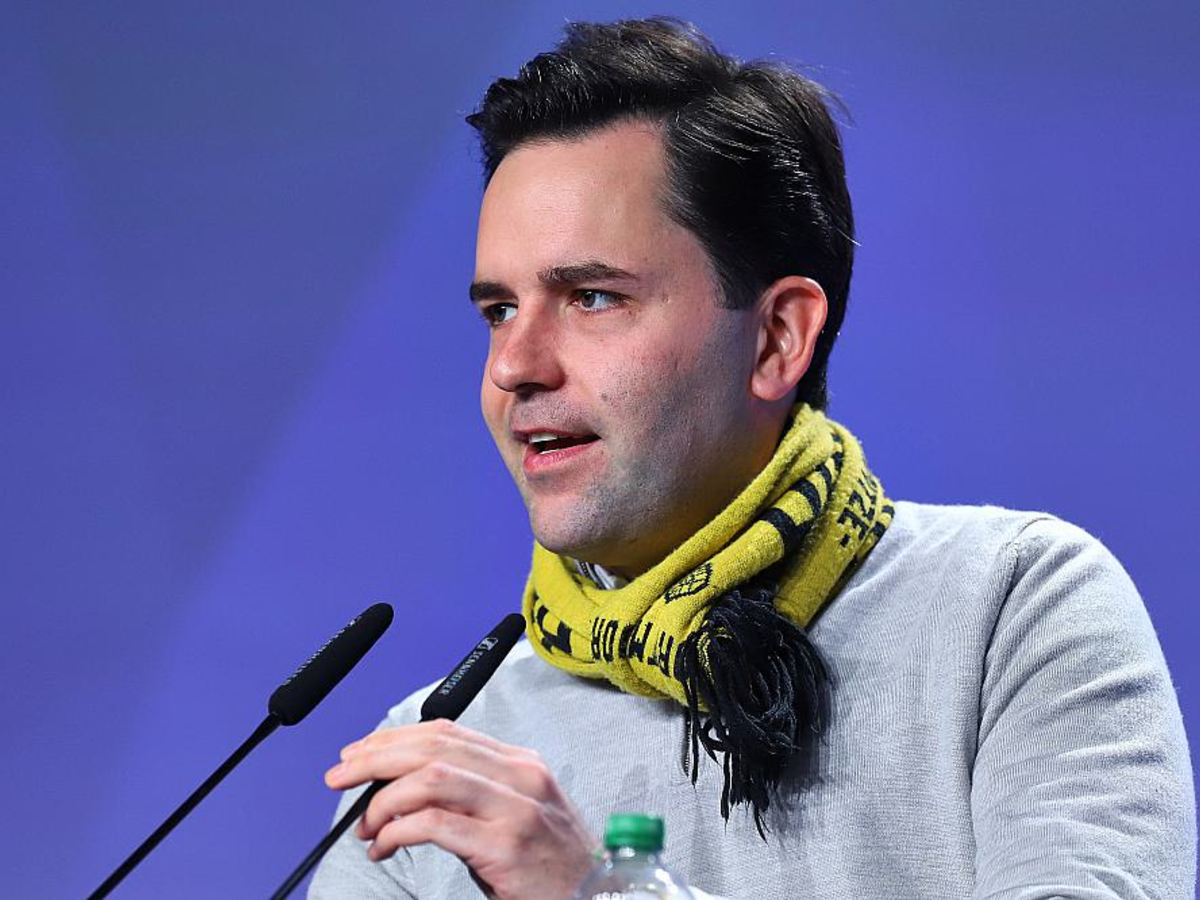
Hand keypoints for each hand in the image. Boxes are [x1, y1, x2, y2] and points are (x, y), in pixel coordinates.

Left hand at [325, 719, 598, 898]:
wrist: (598, 895)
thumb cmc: (550, 864)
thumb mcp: (518, 813)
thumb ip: (474, 793)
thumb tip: (404, 788)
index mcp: (519, 763)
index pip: (445, 733)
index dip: (393, 738)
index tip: (358, 754)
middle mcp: (520, 776)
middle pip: (432, 747)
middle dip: (375, 757)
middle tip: (340, 776)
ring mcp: (516, 809)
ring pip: (430, 778)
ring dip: (383, 798)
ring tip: (366, 826)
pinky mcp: (506, 845)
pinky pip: (435, 824)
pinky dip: (397, 831)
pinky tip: (385, 845)